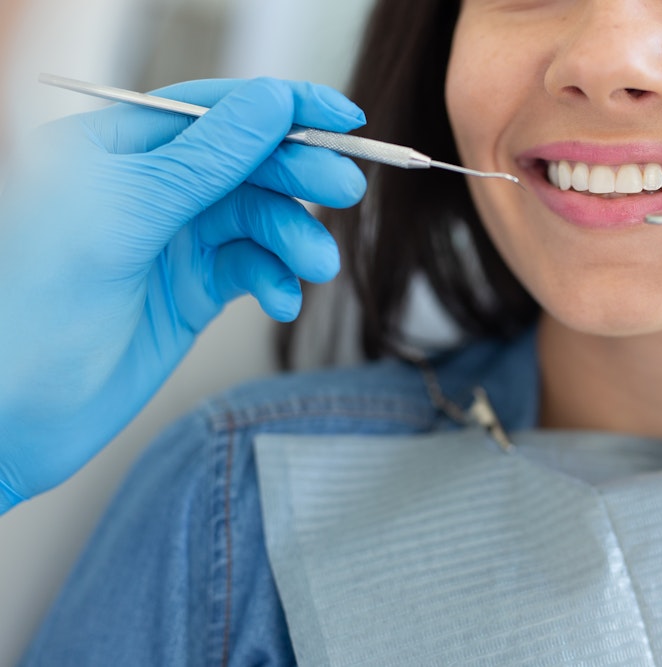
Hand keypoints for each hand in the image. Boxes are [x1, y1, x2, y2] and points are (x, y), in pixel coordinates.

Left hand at [0, 77, 365, 510]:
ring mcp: (175, 239)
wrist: (15, 417)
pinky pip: (254, 269)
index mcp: (116, 147)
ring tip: (316, 267)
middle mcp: (150, 187)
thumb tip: (272, 102)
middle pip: (247, 162)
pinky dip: (277, 281)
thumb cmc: (34, 305)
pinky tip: (282, 302)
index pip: (214, 109)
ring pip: (259, 219)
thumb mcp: (123, 214)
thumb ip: (203, 159)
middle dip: (298, 176)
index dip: (283, 107)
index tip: (343, 118)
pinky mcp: (195, 290)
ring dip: (294, 238)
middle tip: (347, 190)